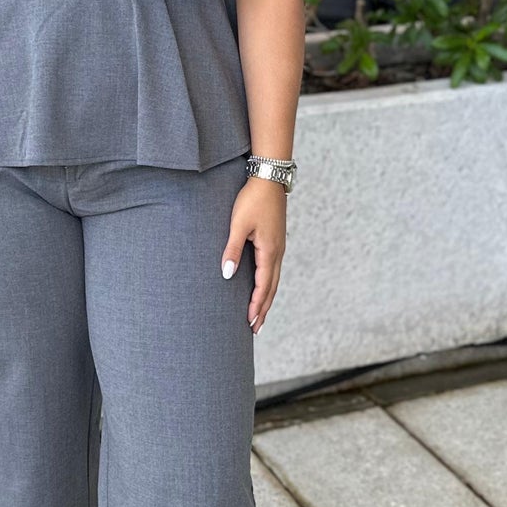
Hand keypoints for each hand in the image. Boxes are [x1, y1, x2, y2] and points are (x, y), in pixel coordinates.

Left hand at [221, 176, 285, 333]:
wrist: (269, 178)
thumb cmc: (252, 199)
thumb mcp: (238, 224)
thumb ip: (232, 249)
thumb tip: (228, 274)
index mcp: (269, 251)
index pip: (263, 286)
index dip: (256, 305)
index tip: (250, 322)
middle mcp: (277, 252)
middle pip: (272, 287)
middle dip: (263, 308)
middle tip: (255, 328)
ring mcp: (279, 247)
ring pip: (274, 279)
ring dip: (267, 298)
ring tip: (260, 314)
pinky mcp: (276, 241)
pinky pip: (274, 269)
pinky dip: (269, 284)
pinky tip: (264, 287)